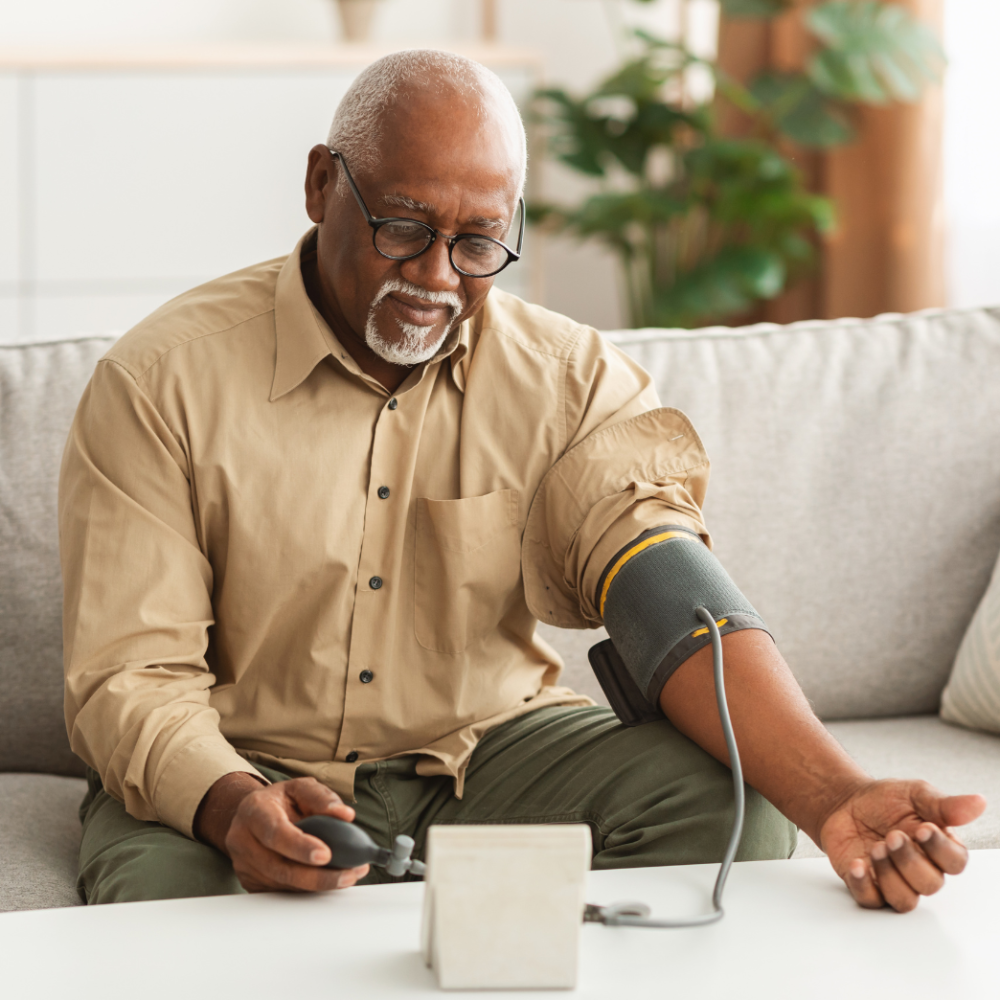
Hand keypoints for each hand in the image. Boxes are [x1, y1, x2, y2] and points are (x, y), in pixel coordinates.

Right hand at [195, 772, 369, 892]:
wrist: (253, 814)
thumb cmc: (281, 800)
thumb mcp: (300, 788)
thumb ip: (322, 798)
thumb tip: (345, 815)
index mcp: (254, 810)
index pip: (275, 832)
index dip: (300, 846)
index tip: (326, 855)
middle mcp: (242, 839)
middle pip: (279, 867)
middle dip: (316, 876)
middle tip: (348, 875)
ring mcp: (243, 864)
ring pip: (282, 884)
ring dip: (317, 885)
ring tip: (347, 876)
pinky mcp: (250, 882)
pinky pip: (281, 892)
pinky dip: (306, 890)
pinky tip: (327, 881)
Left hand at [818, 779, 985, 911]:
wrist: (845, 801)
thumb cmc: (885, 800)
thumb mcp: (915, 795)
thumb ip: (944, 805)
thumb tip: (978, 802)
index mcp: (938, 848)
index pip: (955, 862)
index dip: (940, 849)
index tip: (922, 829)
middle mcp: (920, 870)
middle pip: (930, 884)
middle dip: (910, 861)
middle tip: (892, 836)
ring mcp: (893, 881)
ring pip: (904, 899)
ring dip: (889, 875)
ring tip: (875, 847)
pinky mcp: (867, 886)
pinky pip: (871, 900)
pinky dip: (863, 884)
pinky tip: (858, 864)